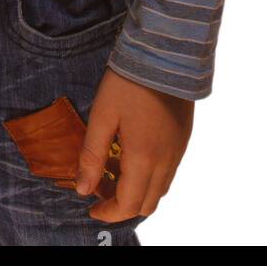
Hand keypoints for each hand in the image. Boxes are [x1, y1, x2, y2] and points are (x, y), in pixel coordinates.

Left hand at [75, 67, 194, 221]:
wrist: (165, 54)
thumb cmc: (129, 82)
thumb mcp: (102, 115)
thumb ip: (92, 155)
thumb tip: (83, 189)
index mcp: (144, 158)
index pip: (129, 204)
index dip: (108, 212)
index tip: (90, 206)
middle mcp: (166, 161)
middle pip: (147, 203)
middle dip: (122, 204)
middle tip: (99, 188)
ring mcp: (178, 150)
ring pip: (160, 188)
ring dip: (136, 189)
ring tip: (110, 168)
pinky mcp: (183, 138)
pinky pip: (168, 170)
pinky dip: (149, 174)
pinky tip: (130, 153)